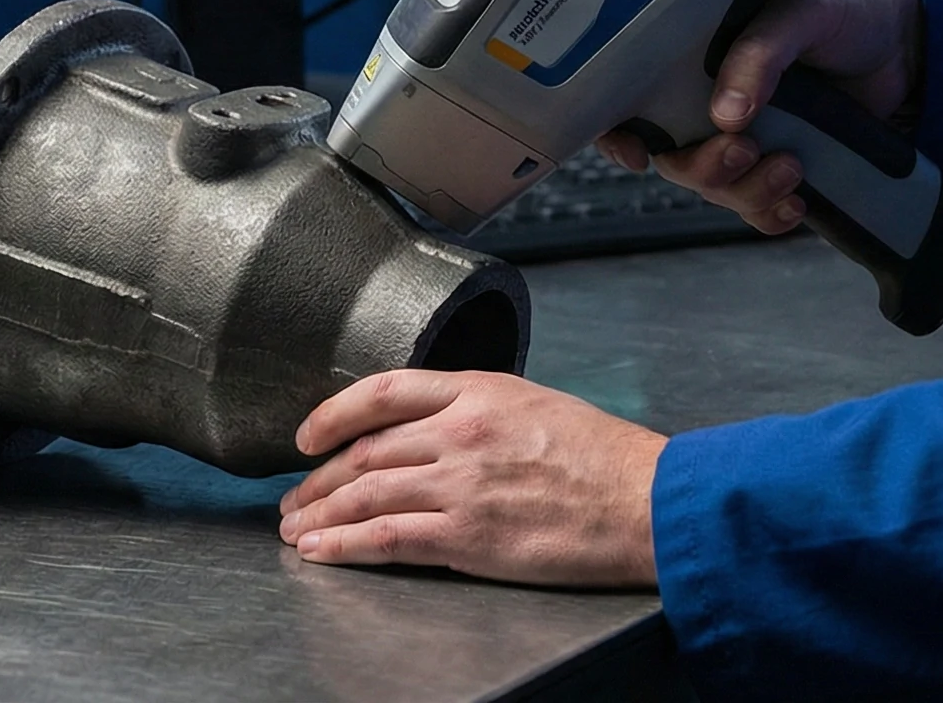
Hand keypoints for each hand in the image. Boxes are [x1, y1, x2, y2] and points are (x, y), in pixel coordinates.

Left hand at [276, 371, 663, 587]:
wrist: (648, 502)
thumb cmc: (607, 460)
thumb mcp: (537, 405)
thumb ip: (480, 409)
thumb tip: (434, 429)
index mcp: (479, 390)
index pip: (382, 390)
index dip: (333, 413)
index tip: (308, 435)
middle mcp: (460, 431)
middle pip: (364, 452)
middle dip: (317, 479)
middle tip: (294, 498)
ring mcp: (461, 484)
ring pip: (365, 494)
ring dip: (320, 516)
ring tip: (297, 531)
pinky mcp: (468, 535)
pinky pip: (387, 537)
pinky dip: (345, 546)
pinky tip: (322, 552)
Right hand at [598, 0, 921, 234]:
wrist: (909, 41)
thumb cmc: (844, 8)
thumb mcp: (799, 13)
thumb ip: (759, 54)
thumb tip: (725, 116)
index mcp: (695, 55)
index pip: (632, 98)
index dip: (618, 132)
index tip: (638, 155)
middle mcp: (710, 100)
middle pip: (676, 157)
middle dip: (706, 168)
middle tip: (746, 151)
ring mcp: (748, 137)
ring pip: (717, 189)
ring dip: (747, 192)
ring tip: (793, 168)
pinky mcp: (784, 166)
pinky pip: (759, 209)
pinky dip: (771, 215)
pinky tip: (797, 204)